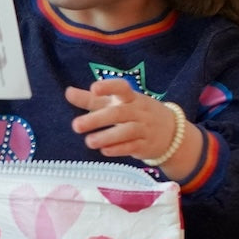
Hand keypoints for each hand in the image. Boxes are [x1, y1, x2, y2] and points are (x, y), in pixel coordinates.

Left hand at [65, 79, 181, 161]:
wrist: (171, 132)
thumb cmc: (133, 113)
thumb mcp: (115, 103)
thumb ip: (91, 99)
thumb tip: (68, 92)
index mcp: (129, 97)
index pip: (121, 88)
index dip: (109, 87)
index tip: (94, 88)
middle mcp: (138, 111)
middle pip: (118, 113)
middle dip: (96, 119)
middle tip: (76, 126)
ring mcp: (144, 128)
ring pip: (126, 131)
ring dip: (106, 137)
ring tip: (88, 142)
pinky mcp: (146, 145)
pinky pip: (133, 146)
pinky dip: (118, 149)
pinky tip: (104, 151)